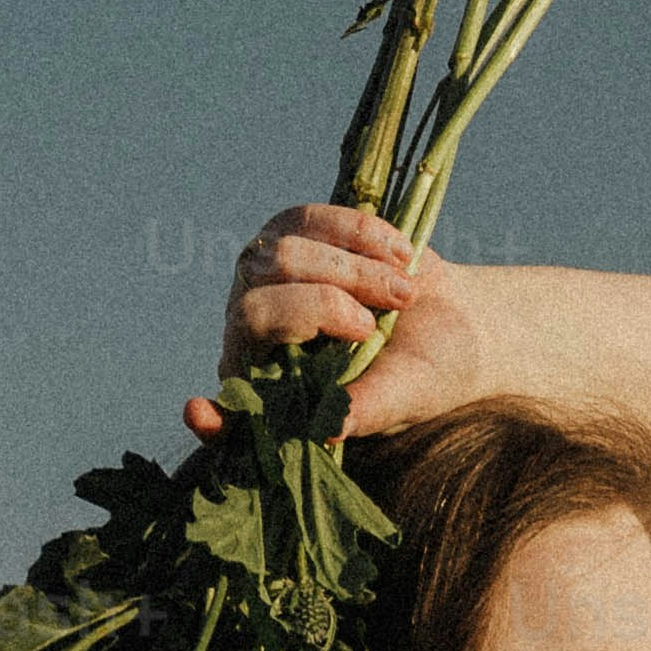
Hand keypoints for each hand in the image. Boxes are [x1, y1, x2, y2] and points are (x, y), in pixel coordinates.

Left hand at [184, 203, 491, 441]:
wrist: (452, 321)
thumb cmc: (423, 373)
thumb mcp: (401, 397)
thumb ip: (364, 409)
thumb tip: (328, 430)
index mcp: (271, 391)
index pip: (227, 407)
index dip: (212, 418)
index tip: (198, 414)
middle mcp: (254, 333)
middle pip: (257, 309)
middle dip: (326, 308)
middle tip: (377, 327)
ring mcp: (267, 276)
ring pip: (285, 256)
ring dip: (356, 271)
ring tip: (405, 293)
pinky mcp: (293, 231)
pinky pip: (312, 220)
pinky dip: (364, 235)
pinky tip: (401, 256)